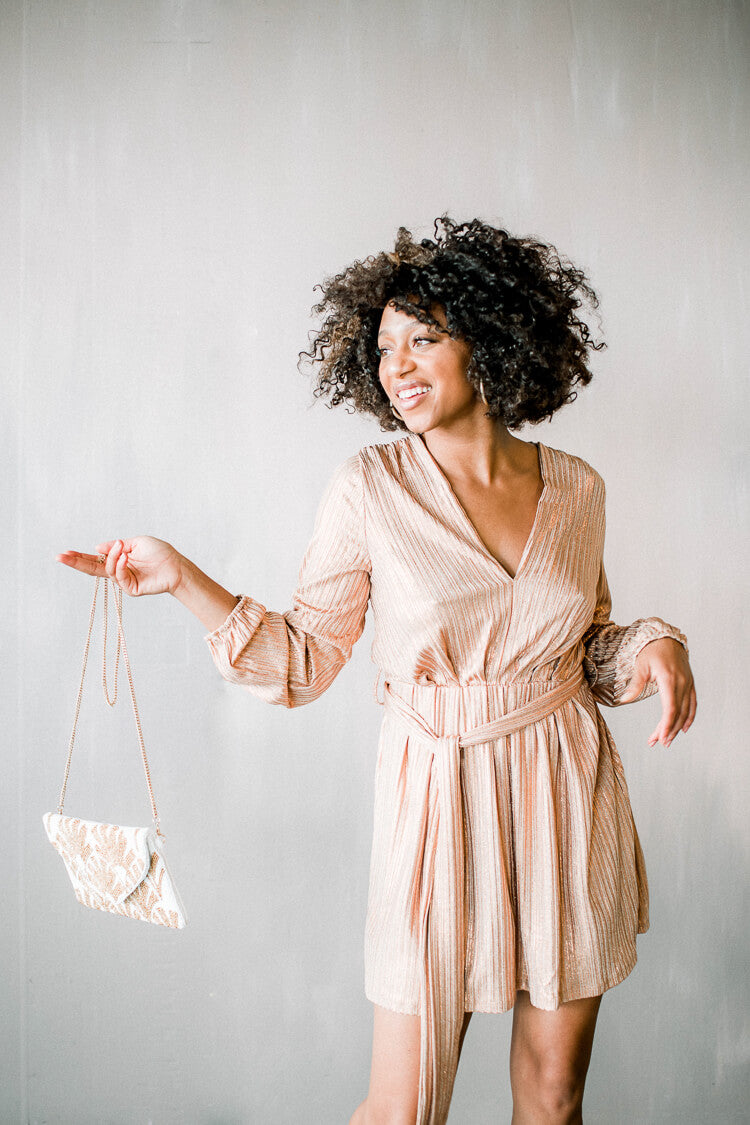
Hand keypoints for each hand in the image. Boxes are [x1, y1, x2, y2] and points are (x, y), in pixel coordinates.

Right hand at [56, 537, 183, 597]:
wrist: (176, 566)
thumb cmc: (160, 553)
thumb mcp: (136, 542)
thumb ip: (116, 546)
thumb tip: (97, 548)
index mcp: (118, 560)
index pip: (95, 560)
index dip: (80, 557)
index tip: (64, 553)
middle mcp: (119, 571)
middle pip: (92, 569)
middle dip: (76, 562)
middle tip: (60, 557)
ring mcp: (124, 581)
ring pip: (107, 570)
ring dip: (112, 557)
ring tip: (120, 547)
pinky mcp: (131, 589)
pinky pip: (119, 576)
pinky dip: (120, 564)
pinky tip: (125, 556)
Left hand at [620, 637, 696, 747]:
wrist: (666, 637)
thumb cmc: (650, 651)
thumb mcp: (640, 665)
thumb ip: (635, 684)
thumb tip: (623, 699)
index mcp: (669, 679)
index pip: (670, 708)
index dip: (666, 725)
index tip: (659, 738)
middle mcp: (682, 683)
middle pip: (677, 713)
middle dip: (668, 730)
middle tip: (657, 743)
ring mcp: (688, 683)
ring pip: (685, 710)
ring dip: (676, 727)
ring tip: (666, 740)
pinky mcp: (690, 683)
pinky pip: (692, 703)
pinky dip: (689, 717)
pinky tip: (683, 728)